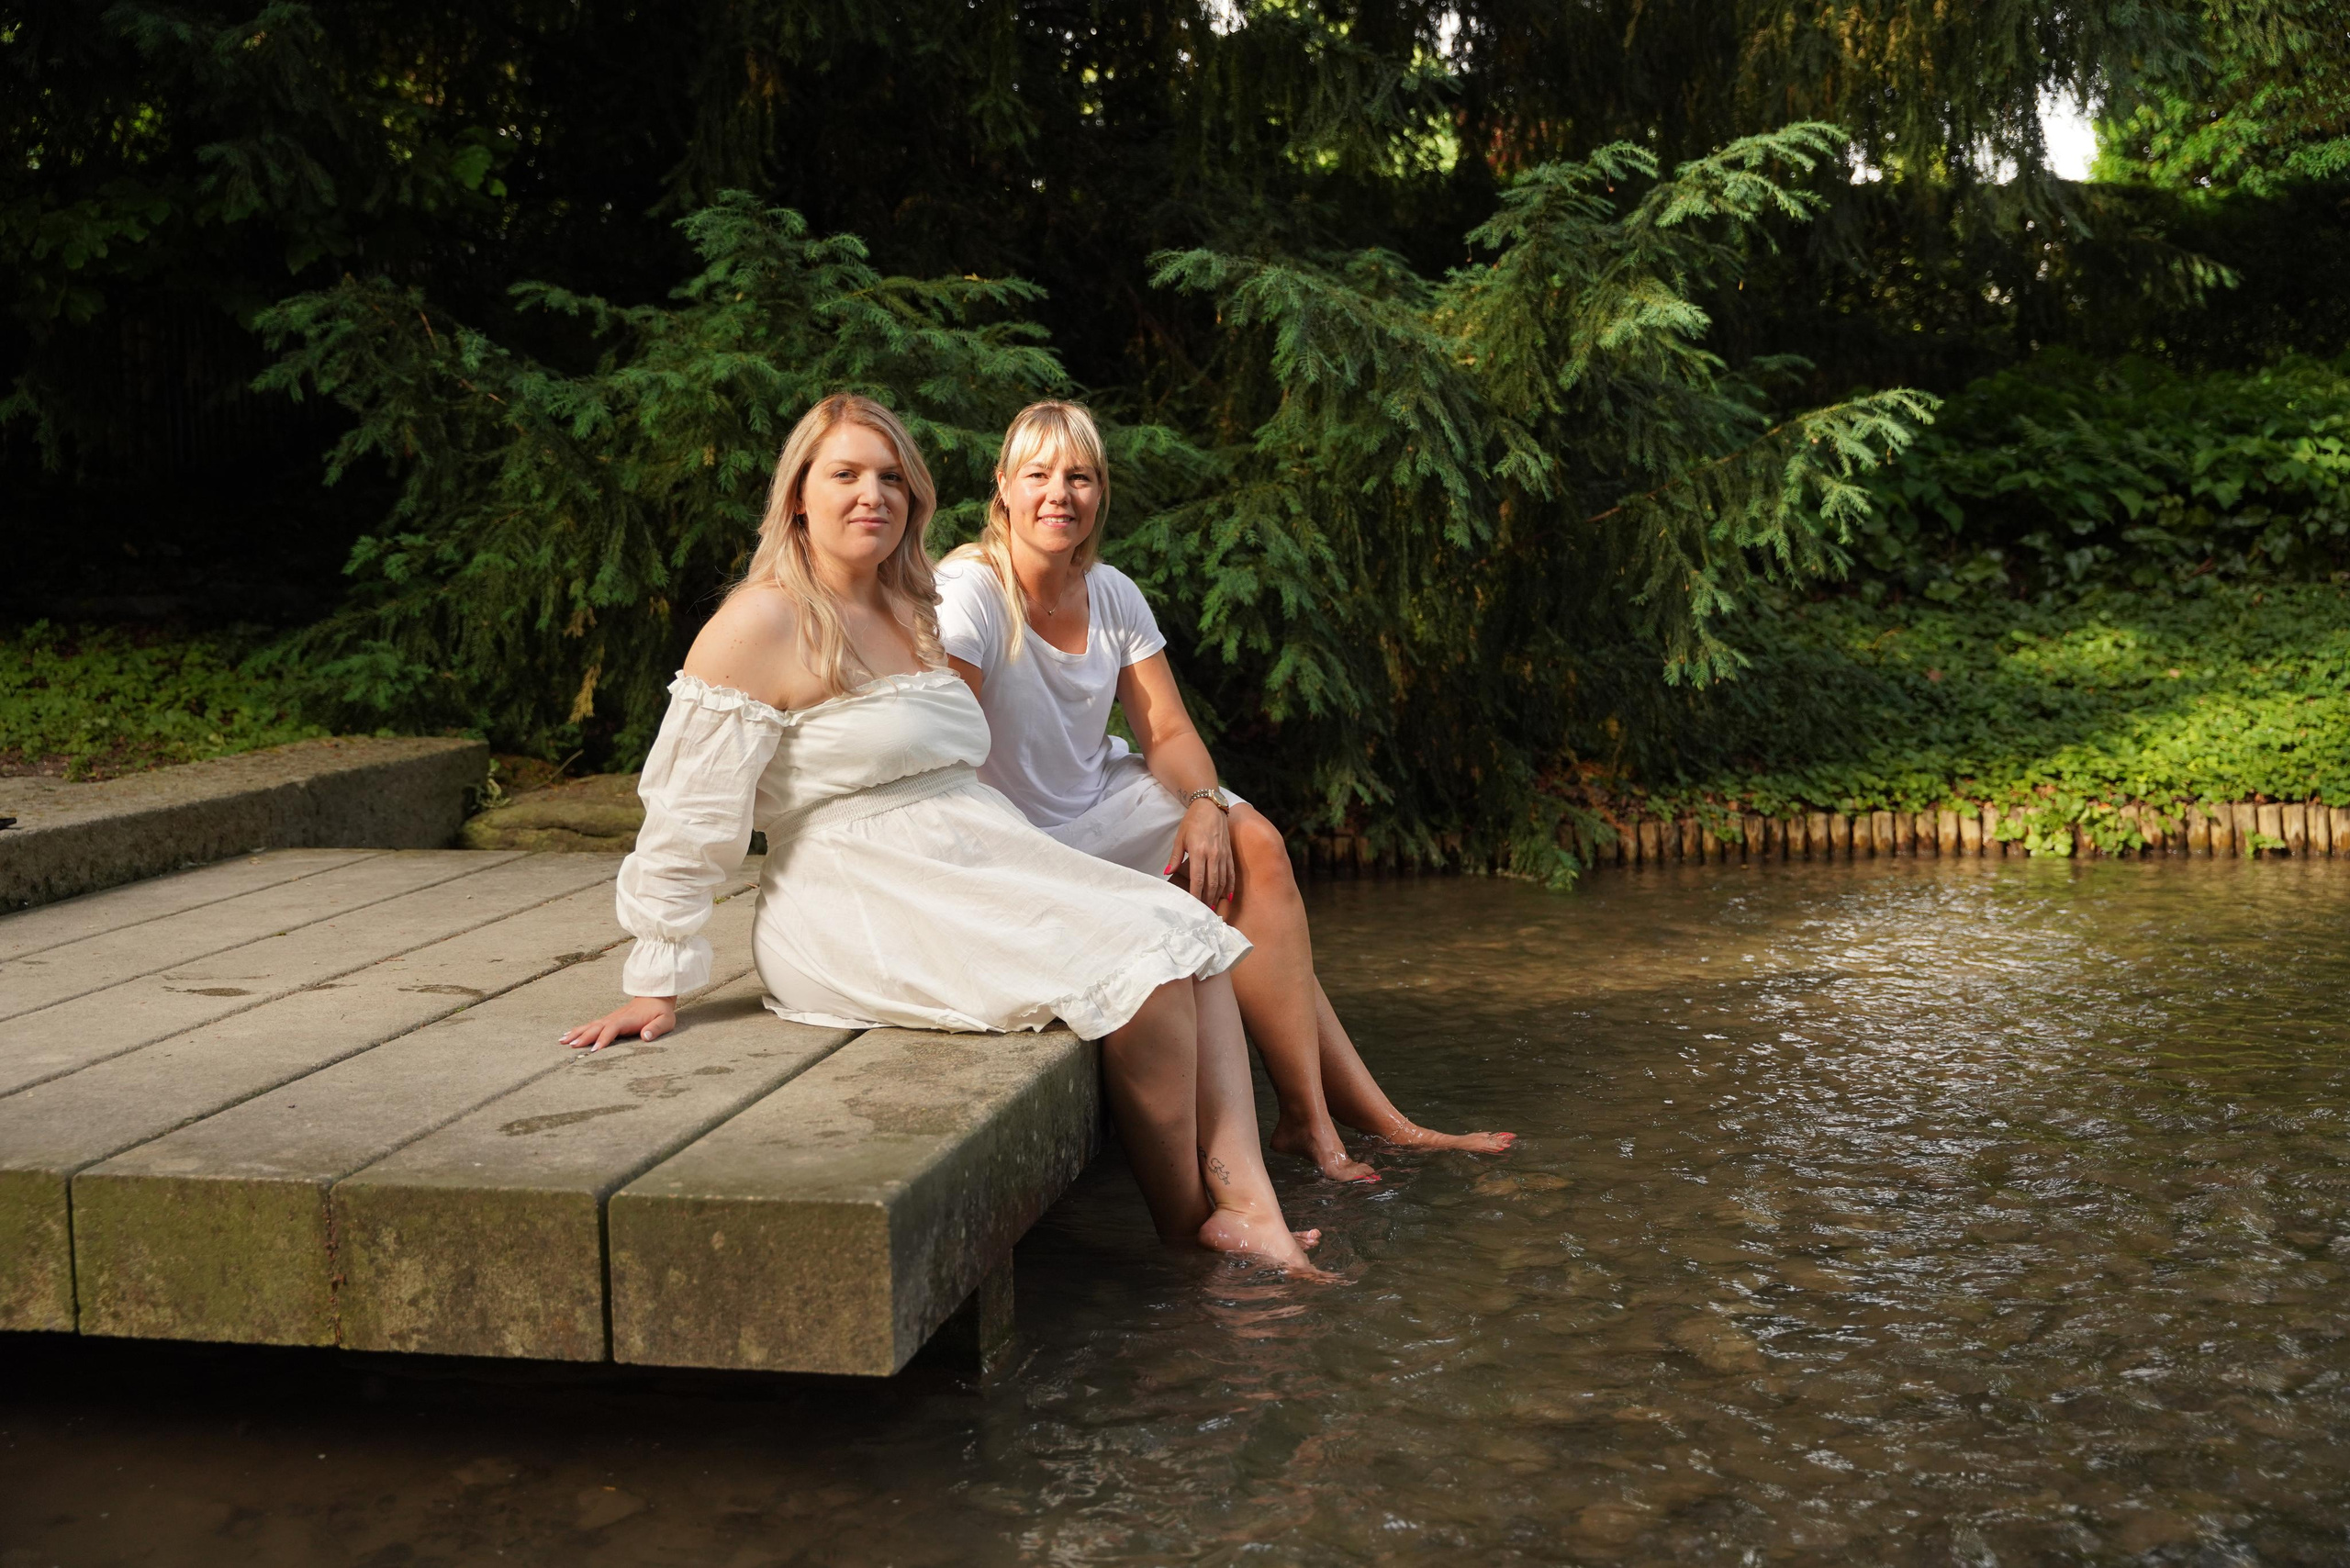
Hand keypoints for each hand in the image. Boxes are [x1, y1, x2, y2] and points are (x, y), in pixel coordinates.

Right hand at [560, 996, 676, 1051]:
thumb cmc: (660, 1012)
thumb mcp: (665, 1020)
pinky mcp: (608, 1020)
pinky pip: (591, 1025)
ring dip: (576, 1033)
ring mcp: (610, 1018)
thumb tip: (645, 1036)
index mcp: (628, 1020)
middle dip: (583, 1036)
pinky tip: (568, 1035)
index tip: (594, 1049)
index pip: (612, 1029)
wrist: (656, 996)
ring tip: (562, 1041)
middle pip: (596, 1027)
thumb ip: (656, 1028)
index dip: (603, 1039)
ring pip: (590, 1025)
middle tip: (570, 1046)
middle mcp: (615, 1018)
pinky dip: (579, 1030)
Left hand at [1165, 798, 1235, 910]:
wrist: (1210, 806)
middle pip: (1212, 883)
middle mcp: (1213, 855)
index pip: (1198, 879)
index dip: (1196, 894)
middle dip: (1207, 899)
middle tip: (1203, 912)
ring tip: (1213, 907)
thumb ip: (1175, 857)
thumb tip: (1167, 872)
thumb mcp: (1180, 838)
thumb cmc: (1193, 821)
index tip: (1193, 905)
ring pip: (1222, 880)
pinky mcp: (1229, 853)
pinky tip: (1228, 896)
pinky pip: (1231, 873)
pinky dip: (1230, 885)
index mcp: (1199, 852)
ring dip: (1218, 895)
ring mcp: (1223, 855)